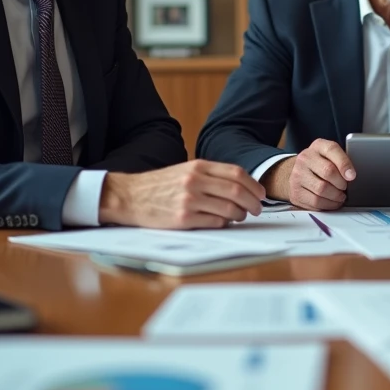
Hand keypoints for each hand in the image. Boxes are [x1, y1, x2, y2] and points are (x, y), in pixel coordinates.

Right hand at [99, 160, 264, 228]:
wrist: (129, 196)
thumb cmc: (160, 185)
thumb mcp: (185, 170)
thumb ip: (210, 175)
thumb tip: (241, 186)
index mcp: (198, 166)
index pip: (237, 173)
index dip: (254, 185)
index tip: (260, 194)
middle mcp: (195, 181)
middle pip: (238, 191)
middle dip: (253, 203)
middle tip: (257, 209)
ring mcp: (190, 200)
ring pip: (229, 209)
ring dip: (239, 215)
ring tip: (239, 217)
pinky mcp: (183, 218)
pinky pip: (215, 222)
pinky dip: (224, 223)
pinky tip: (222, 222)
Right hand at [264, 139, 354, 210]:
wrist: (299, 172)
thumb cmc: (322, 164)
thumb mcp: (332, 156)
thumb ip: (343, 161)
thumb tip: (351, 176)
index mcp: (318, 146)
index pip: (332, 150)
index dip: (344, 164)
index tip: (352, 176)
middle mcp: (305, 158)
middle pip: (328, 171)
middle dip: (341, 183)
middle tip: (345, 187)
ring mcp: (297, 175)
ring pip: (322, 189)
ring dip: (336, 196)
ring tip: (341, 196)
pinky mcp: (296, 192)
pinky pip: (316, 202)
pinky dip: (329, 204)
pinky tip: (333, 202)